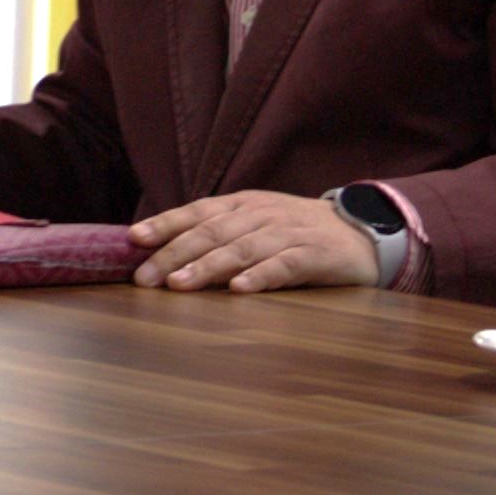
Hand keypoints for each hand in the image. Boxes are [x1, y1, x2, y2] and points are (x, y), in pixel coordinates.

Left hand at [130, 191, 374, 293]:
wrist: (362, 231)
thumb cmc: (296, 232)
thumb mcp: (256, 223)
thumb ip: (218, 234)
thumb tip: (164, 254)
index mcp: (243, 204)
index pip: (198, 211)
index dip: (165, 224)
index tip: (134, 239)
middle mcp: (261, 214)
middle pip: (212, 232)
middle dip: (174, 254)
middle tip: (145, 278)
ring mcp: (288, 233)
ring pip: (241, 248)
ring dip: (207, 267)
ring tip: (179, 284)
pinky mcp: (314, 255)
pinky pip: (283, 265)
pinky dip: (260, 276)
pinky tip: (238, 290)